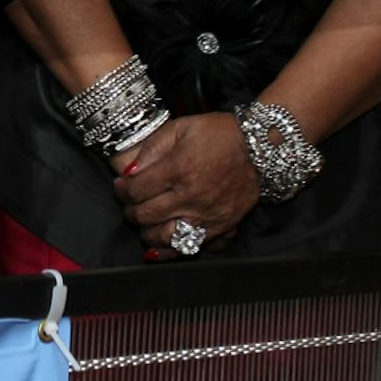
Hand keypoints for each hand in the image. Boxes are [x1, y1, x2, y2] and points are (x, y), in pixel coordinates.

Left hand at [112, 111, 258, 257]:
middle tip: (129, 204)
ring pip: (165, 239)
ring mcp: (207, 216)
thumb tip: (129, 172)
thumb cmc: (218, 135)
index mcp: (178, 169)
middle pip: (146, 216)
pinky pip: (192, 249)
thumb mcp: (180, 128)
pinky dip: (172, 252)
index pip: (136, 190)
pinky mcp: (222, 228)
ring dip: (147, 234)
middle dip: (130, 212)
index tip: (121, 187)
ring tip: (144, 224)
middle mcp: (191, 197)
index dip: (121, 190)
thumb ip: (151, 148)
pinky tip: (161, 247)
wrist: (259, 149)